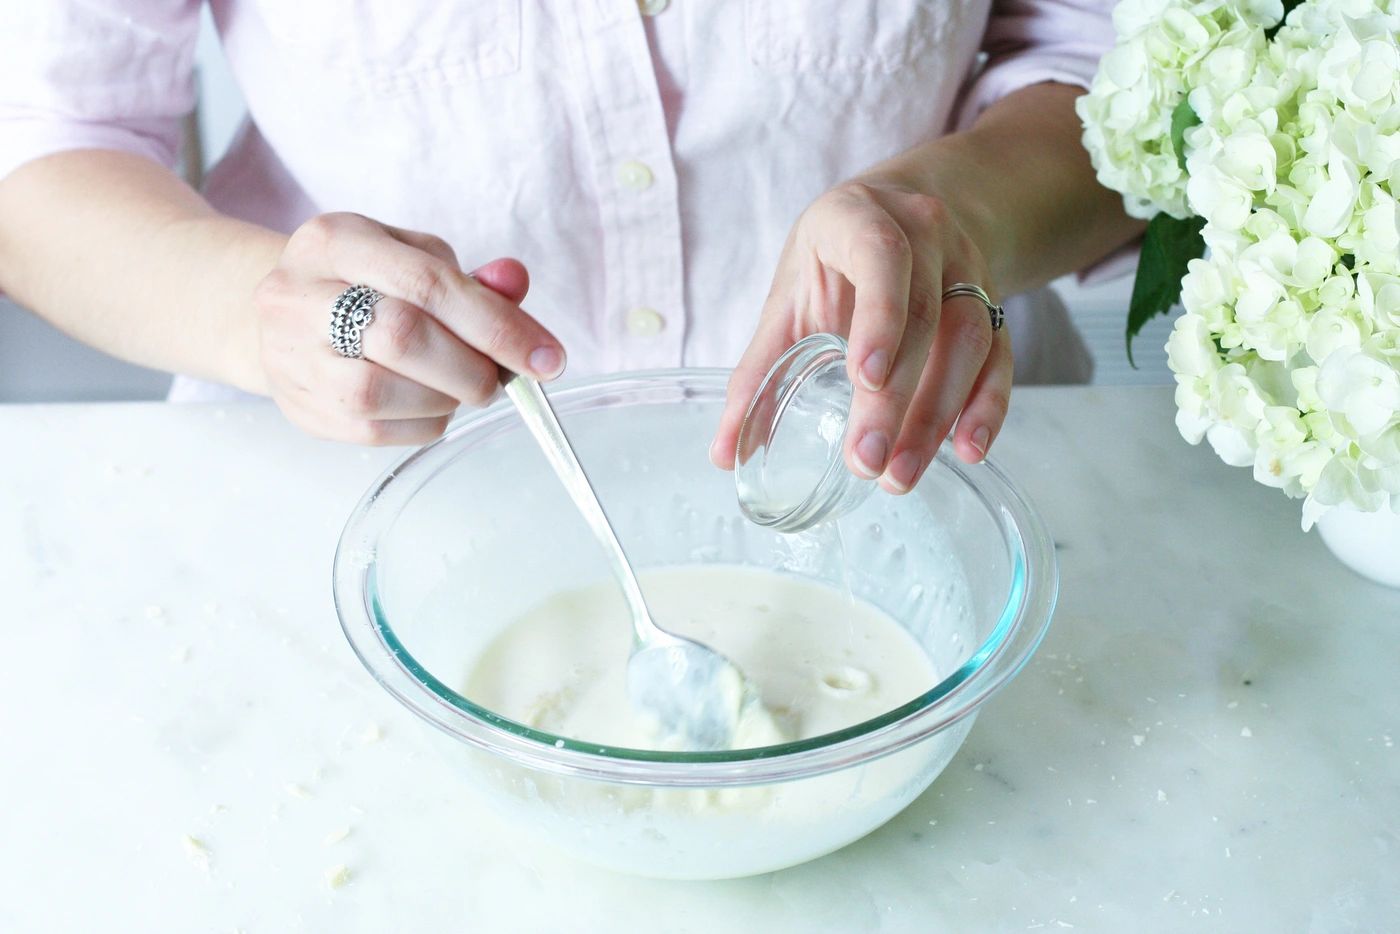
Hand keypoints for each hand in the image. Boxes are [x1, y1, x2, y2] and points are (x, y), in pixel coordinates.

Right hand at [253, 212, 563, 444]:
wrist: (282, 315)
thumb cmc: (363, 283)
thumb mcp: (414, 258)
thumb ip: (470, 278)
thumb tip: (515, 283)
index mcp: (334, 241)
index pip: (427, 283)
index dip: (496, 325)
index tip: (547, 356)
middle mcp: (298, 294)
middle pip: (401, 337)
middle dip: (471, 366)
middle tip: (498, 377)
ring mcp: (290, 355)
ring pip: (380, 391)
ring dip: (445, 398)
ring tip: (459, 385)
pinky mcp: (299, 407)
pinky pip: (374, 431)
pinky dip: (423, 423)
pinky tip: (432, 404)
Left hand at [711, 178, 1011, 491]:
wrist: (904, 212)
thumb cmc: (833, 260)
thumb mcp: (789, 298)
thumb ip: (757, 373)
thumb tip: (725, 454)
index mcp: (858, 219)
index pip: (881, 256)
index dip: (879, 316)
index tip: (865, 379)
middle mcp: (924, 234)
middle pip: (925, 316)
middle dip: (898, 398)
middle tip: (868, 460)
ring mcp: (966, 267)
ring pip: (969, 339)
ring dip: (938, 415)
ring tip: (902, 473)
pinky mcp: (993, 303)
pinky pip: (1000, 355)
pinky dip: (987, 405)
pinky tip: (968, 449)